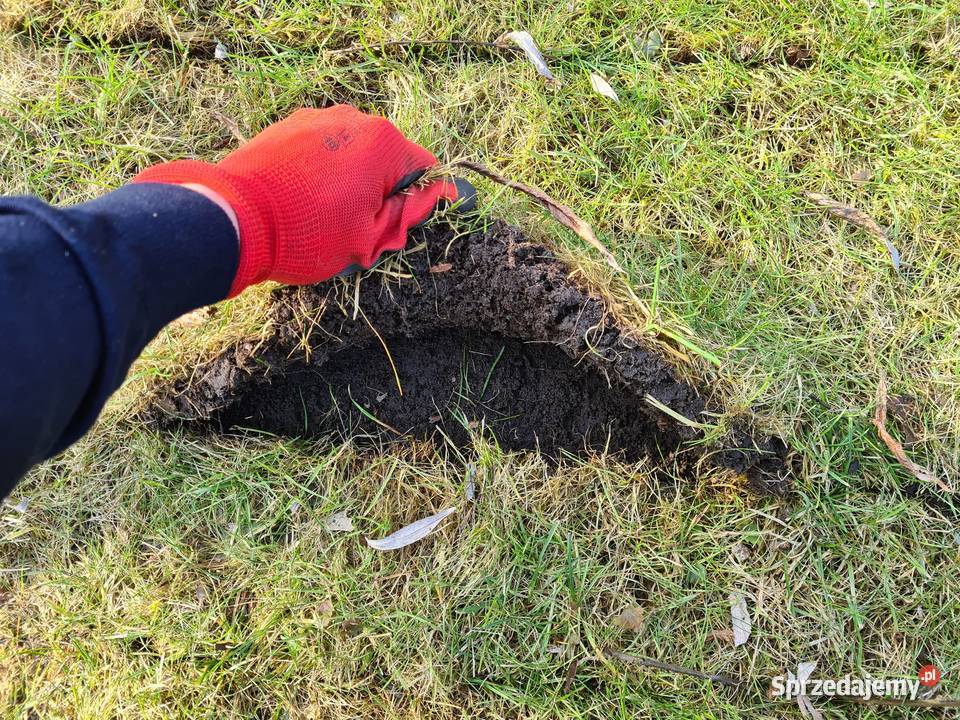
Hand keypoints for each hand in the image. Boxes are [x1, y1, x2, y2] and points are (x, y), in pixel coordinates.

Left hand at [133, 105, 459, 295]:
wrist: (235, 220)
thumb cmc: (306, 232)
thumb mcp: (368, 237)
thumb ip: (405, 213)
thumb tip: (432, 195)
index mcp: (383, 142)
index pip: (424, 170)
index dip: (422, 201)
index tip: (406, 224)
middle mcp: (354, 119)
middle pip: (387, 160)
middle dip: (382, 194)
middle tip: (362, 232)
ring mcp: (317, 119)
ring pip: (353, 155)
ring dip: (351, 183)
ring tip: (327, 218)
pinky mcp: (287, 126)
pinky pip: (322, 150)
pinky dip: (323, 174)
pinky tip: (304, 202)